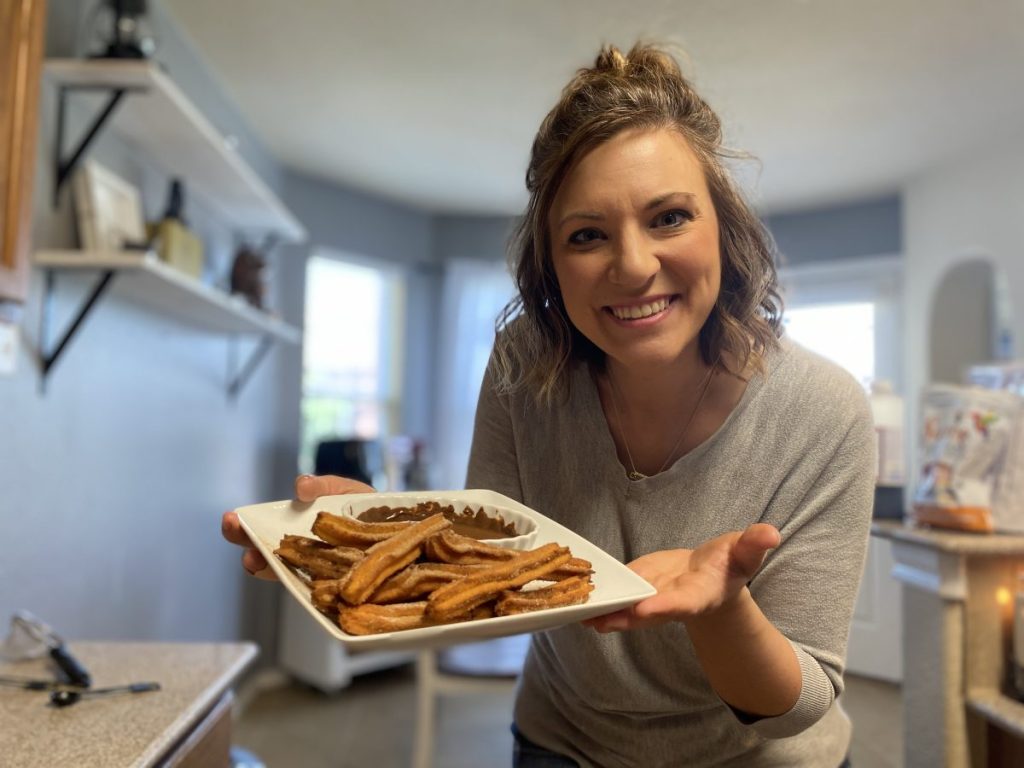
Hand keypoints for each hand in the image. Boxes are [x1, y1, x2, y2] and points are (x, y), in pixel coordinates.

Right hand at [221, 474, 375, 579]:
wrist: (396, 528)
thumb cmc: (363, 508)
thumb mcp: (343, 490)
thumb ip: (322, 486)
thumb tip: (299, 488)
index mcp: (293, 527)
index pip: (259, 530)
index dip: (241, 528)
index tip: (232, 519)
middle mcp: (297, 550)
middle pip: (264, 553)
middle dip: (248, 547)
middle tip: (240, 540)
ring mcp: (313, 568)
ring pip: (283, 573)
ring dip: (268, 568)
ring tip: (259, 561)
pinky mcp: (332, 583)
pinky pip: (314, 588)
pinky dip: (306, 585)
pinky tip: (300, 580)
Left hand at [584, 523, 779, 632]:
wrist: (713, 574)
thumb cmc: (731, 563)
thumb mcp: (745, 552)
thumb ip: (754, 544)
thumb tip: (771, 532)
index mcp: (700, 594)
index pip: (683, 602)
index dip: (664, 607)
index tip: (645, 609)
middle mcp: (673, 601)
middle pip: (648, 612)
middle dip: (625, 617)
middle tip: (599, 619)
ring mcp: (653, 596)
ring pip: (627, 608)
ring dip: (604, 612)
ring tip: (577, 613)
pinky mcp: (639, 588)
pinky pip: (618, 595)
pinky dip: (598, 599)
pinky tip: (574, 599)